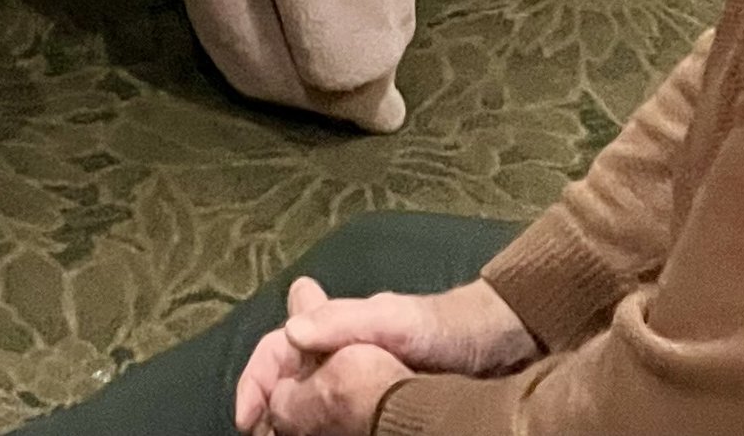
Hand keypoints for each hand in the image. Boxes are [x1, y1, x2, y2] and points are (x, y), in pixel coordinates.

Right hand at [235, 278, 534, 426]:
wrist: (498, 345)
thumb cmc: (444, 327)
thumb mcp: (394, 319)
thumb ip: (343, 321)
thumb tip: (290, 331)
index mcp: (332, 326)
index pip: (277, 349)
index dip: (256, 381)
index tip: (246, 420)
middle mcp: (339, 352)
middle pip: (287, 380)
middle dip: (268, 409)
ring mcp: (361, 380)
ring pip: (311, 403)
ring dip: (292, 424)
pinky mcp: (382, 405)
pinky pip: (340, 421)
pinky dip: (324, 432)